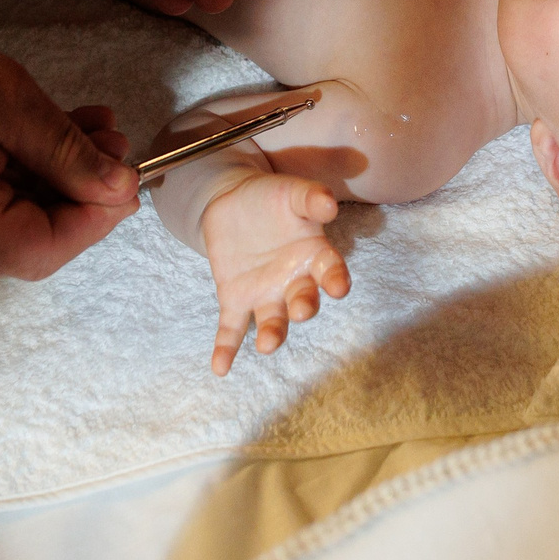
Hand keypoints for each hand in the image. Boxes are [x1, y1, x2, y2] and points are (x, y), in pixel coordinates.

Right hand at [0, 6, 138, 278]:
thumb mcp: (9, 102)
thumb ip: (70, 153)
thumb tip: (117, 188)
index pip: (43, 250)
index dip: (95, 218)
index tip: (127, 177)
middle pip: (27, 244)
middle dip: (78, 194)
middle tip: (114, 144)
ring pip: (7, 228)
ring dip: (52, 183)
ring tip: (88, 130)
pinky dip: (16, 182)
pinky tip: (47, 139)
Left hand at [200, 171, 348, 375]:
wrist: (233, 201)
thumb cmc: (273, 198)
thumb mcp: (292, 192)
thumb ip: (311, 197)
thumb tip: (329, 205)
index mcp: (314, 255)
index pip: (330, 270)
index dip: (336, 279)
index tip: (339, 287)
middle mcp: (293, 281)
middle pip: (303, 300)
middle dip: (304, 308)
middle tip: (302, 311)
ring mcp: (265, 294)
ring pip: (272, 321)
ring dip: (272, 335)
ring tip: (267, 345)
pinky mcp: (236, 300)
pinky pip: (233, 328)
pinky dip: (226, 348)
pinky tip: (220, 368)